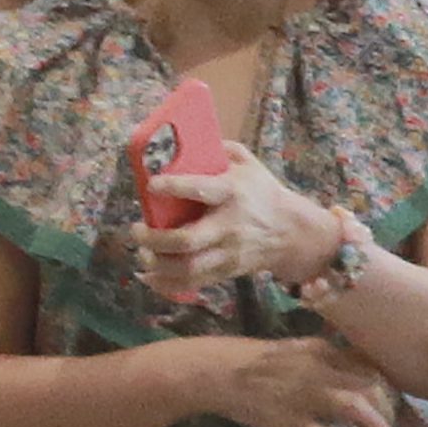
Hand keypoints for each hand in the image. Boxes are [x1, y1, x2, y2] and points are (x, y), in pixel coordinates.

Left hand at [141, 145, 351, 303]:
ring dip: (156, 265)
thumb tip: (187, 141)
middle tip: (136, 230)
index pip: (202, 190)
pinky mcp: (225, 272)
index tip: (152, 185)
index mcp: (232, 193)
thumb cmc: (262, 193)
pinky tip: (148, 276)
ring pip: (187, 268)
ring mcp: (227, 253)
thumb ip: (221, 151)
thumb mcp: (249, 164)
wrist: (291, 231)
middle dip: (155, 239)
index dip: (174, 187)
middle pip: (188, 241)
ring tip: (141, 253)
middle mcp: (228, 226)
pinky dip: (166, 285)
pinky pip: (192, 284)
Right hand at [197, 336, 396, 426]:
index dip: (385, 387)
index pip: (368, 366)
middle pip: (371, 386)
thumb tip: (348, 377)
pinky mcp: (289, 420)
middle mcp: (320, 370)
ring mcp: (306, 395)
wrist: (213, 371)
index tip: (386, 402)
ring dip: (377, 426)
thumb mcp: (293, 351)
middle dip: (387, 409)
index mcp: (322, 350)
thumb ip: (322, 361)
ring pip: (357, 407)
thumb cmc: (249, 360)